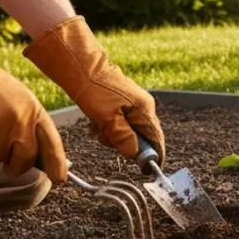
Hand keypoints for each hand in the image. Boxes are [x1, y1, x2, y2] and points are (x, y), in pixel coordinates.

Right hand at [0, 0, 68, 182]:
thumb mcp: (17, 99)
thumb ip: (29, 124)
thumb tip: (38, 156)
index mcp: (33, 110)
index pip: (51, 142)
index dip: (57, 163)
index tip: (60, 178)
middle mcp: (18, 122)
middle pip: (23, 160)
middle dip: (16, 167)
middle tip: (8, 166)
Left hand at [22, 16, 164, 163]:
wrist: (82, 67)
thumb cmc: (94, 91)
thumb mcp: (107, 119)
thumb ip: (124, 138)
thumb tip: (136, 154)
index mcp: (144, 110)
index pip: (156, 139)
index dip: (155, 156)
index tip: (150, 170)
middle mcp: (143, 107)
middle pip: (141, 136)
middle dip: (123, 143)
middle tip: (104, 138)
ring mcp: (133, 103)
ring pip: (127, 130)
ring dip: (112, 135)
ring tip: (96, 128)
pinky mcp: (122, 102)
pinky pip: (119, 122)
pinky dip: (107, 127)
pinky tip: (95, 122)